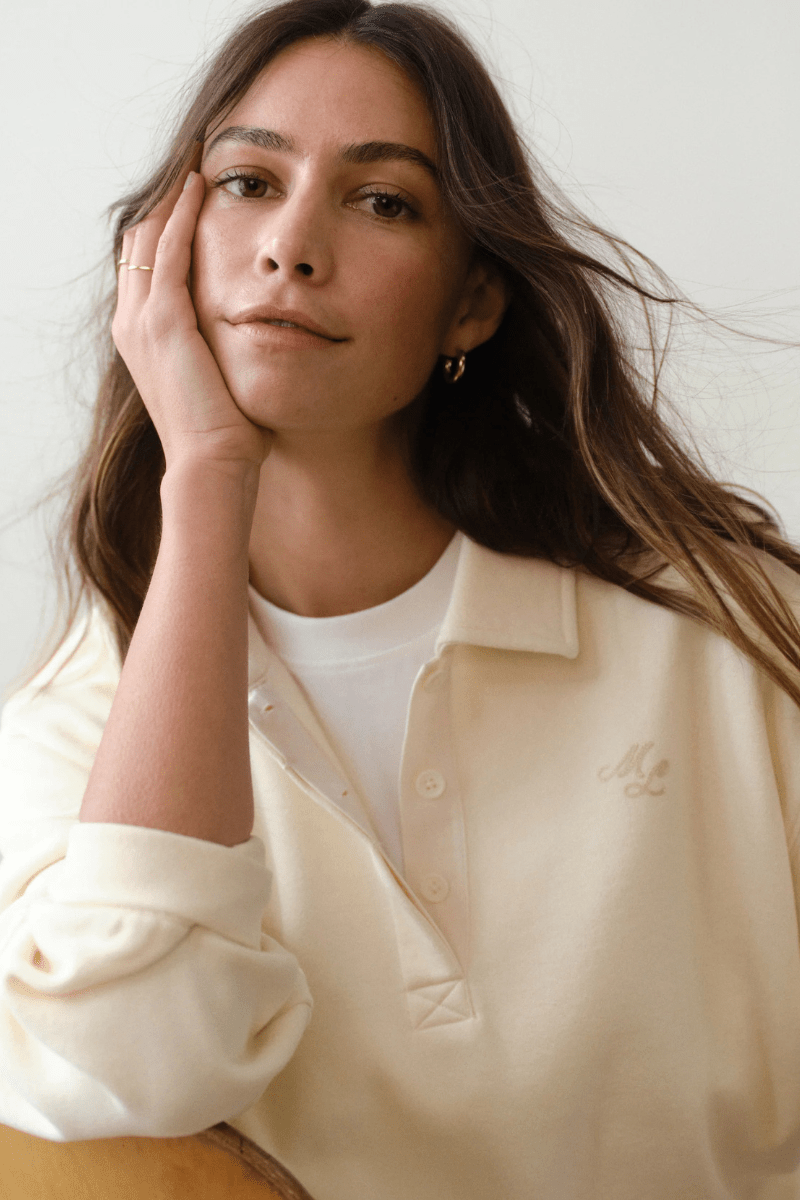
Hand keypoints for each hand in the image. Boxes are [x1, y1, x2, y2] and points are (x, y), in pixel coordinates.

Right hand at [112, 167, 272, 472]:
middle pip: (140, 240)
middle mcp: (131, 323)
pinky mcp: (163, 321)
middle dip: (168, 200)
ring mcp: (142, 320)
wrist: (213, 466)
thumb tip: (266, 337)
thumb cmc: (228, 436)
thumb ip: (227, 349)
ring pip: (150, 235)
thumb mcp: (222, 380)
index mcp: (142, 336)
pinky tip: (204, 187)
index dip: (169, 224)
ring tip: (201, 161)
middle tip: (198, 163)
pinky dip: (183, 214)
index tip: (199, 193)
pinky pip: (169, 249)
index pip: (148, 263)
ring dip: (174, 195)